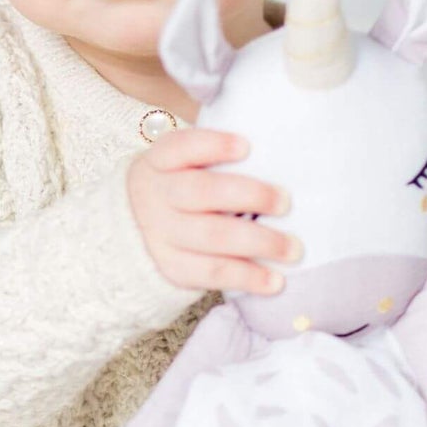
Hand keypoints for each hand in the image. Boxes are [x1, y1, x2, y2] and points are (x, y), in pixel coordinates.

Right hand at [126, 128, 300, 296]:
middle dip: (250, 195)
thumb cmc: (178, 189)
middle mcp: (157, 195)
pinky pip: (212, 273)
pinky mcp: (172, 267)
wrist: (133, 233)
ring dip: (259, 242)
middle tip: (285, 202)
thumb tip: (279, 159)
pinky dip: (247, 277)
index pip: (182, 147)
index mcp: (160, 162)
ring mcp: (161, 234)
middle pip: (201, 192)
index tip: (247, 146)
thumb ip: (216, 160)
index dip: (213, 145)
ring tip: (293, 248)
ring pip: (212, 236)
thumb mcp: (181, 166)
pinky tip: (275, 281)